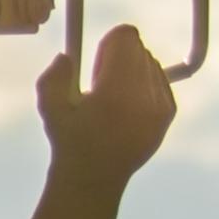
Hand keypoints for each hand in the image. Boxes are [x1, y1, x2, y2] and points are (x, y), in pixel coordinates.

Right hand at [38, 21, 174, 193]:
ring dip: (133, 69)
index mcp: (117, 92)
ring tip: (114, 96)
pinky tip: (128, 104)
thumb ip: (54, 76)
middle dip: (120, 56)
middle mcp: (145, 97)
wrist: (96, 180)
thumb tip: (66, 58)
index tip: (97, 61)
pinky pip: (161, 80)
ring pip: (151, 63)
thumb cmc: (70, 142)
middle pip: (139, 49)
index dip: (109, 44)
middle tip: (102, 81)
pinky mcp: (168, 115)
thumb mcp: (50, 107)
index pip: (127, 39)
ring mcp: (161, 107)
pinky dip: (146, 83)